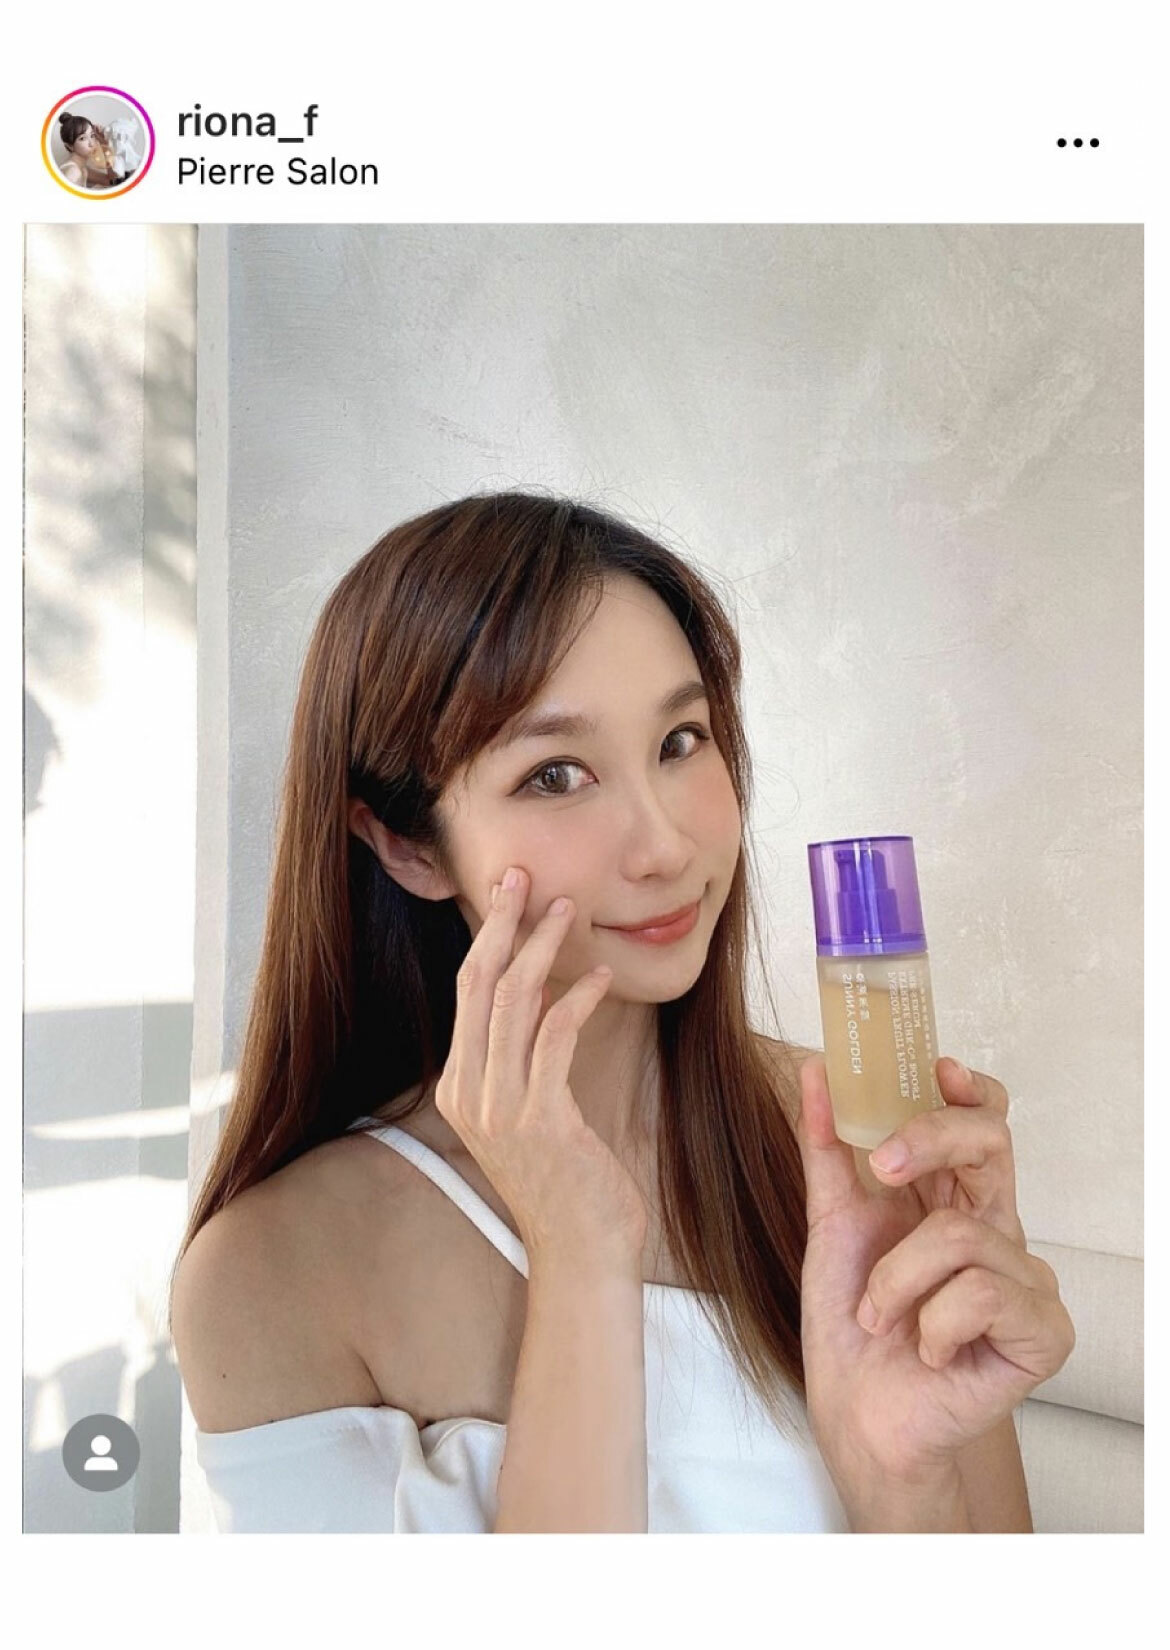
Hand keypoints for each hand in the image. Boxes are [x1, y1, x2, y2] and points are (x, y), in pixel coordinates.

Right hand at [435, 865, 647, 1267]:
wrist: (582, 1254)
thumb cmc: (566, 1184)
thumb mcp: (528, 1116)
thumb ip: (521, 1064)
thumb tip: (540, 1002)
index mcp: (459, 1088)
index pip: (467, 993)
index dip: (486, 937)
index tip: (508, 895)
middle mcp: (469, 1093)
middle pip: (478, 984)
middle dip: (500, 922)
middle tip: (523, 875)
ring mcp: (500, 1107)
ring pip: (514, 1000)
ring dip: (543, 947)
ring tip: (570, 910)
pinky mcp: (541, 1118)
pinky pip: (555, 1035)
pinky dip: (579, 997)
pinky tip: (602, 978)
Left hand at [795, 1053, 1075, 1487]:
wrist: (856, 1413)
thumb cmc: (852, 1322)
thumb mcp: (830, 1221)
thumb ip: (825, 1147)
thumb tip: (815, 1069)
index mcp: (952, 1198)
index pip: (982, 1124)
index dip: (970, 1091)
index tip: (937, 1067)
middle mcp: (995, 1228)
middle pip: (991, 1145)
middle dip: (933, 1138)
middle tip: (883, 1164)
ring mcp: (1025, 1278)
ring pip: (962, 1232)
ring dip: (897, 1279)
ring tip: (883, 1317)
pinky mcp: (1042, 1331)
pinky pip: (982, 1293)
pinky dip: (933, 1323)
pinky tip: (930, 1351)